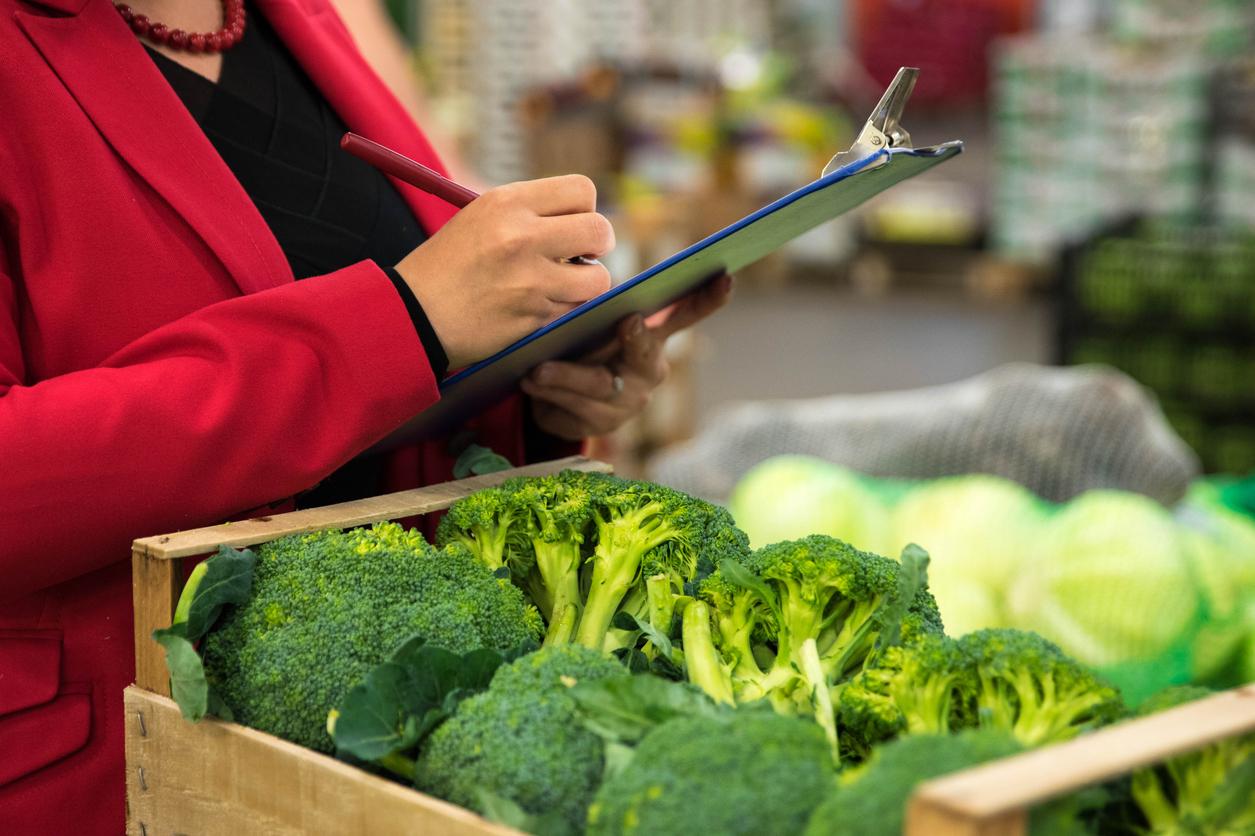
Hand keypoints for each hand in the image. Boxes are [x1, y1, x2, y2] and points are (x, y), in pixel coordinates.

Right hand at [394, 175, 613, 368]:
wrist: (413, 314)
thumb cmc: (446, 265)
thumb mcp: (480, 218)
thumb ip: (529, 212)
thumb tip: (582, 218)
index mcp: (507, 202)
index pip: (582, 190)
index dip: (585, 209)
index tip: (573, 224)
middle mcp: (522, 236)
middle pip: (600, 230)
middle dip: (598, 245)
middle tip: (582, 256)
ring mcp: (530, 281)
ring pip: (598, 278)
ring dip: (587, 283)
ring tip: (563, 284)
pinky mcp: (534, 318)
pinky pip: (575, 309)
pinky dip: (566, 309)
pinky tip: (540, 306)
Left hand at [521, 273, 732, 440]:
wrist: (558, 396)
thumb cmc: (581, 343)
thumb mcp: (593, 320)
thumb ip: (599, 304)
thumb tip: (580, 272)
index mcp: (654, 337)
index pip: (686, 313)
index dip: (707, 298)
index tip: (722, 277)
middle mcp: (649, 371)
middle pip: (646, 356)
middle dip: (637, 339)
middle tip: (629, 321)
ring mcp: (626, 403)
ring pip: (599, 388)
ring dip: (567, 377)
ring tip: (537, 370)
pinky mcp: (599, 426)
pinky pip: (574, 410)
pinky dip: (549, 395)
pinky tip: (529, 382)